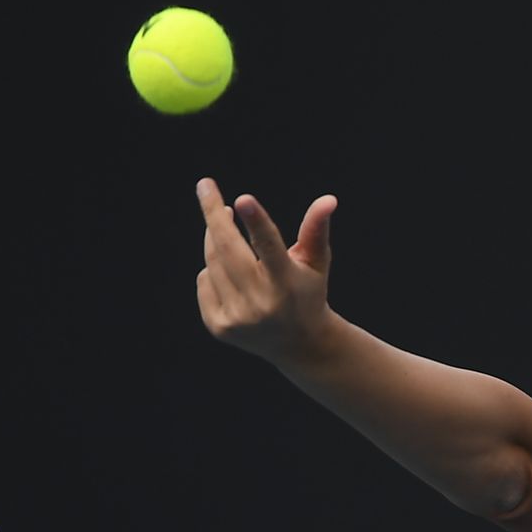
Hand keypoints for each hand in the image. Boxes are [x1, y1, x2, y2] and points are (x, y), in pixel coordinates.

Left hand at [195, 177, 339, 363]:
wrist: (299, 346)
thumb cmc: (308, 292)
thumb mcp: (317, 261)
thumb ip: (316, 229)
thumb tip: (328, 199)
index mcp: (287, 284)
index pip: (270, 248)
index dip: (257, 222)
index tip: (243, 199)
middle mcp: (261, 304)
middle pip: (228, 249)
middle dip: (215, 214)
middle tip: (206, 186)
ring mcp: (238, 319)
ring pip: (212, 262)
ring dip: (215, 240)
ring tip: (225, 232)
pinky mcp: (220, 328)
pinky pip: (204, 281)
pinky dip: (213, 270)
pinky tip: (231, 276)